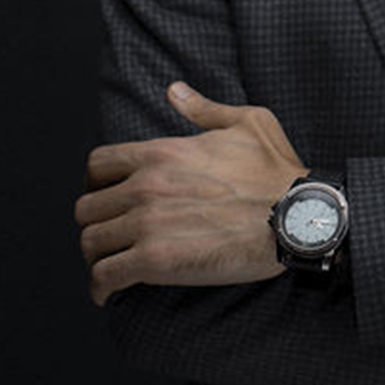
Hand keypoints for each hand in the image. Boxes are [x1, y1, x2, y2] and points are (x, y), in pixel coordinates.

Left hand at [76, 83, 308, 304]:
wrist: (297, 217)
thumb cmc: (278, 172)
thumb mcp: (248, 123)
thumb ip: (204, 109)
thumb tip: (175, 91)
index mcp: (161, 153)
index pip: (98, 165)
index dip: (97, 183)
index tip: (106, 197)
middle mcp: (145, 186)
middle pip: (87, 207)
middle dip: (96, 223)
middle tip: (110, 237)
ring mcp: (147, 224)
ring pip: (90, 242)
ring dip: (96, 256)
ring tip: (108, 266)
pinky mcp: (155, 261)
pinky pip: (106, 276)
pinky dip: (100, 287)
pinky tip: (107, 293)